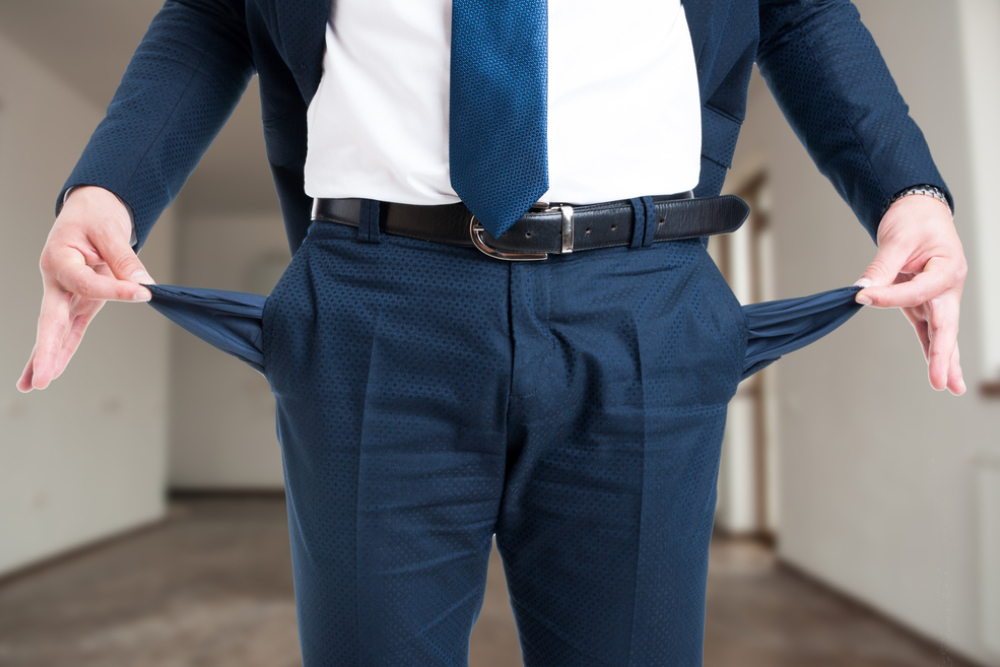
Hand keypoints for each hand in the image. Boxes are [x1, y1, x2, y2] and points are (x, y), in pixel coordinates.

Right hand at [17, 186, 153, 392]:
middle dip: (47, 349)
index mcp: (59, 258)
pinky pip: (69, 330)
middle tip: (43, 376)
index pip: (86, 283)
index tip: (144, 293)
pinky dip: (61, 351)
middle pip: (50, 319)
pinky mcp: (78, 303)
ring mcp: (65, 295)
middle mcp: (57, 281)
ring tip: (35, 385)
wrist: (89, 211)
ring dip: (47, 358)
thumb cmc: (95, 217)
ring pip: (55, 330)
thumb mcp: (110, 230)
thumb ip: (124, 259)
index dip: (113, 290)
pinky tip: (50, 373)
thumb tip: (143, 286)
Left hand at [854, 193, 966, 394]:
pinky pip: (929, 330)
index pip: (919, 290)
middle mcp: (947, 287)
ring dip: (943, 360)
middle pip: (946, 325)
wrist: (920, 214)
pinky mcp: (924, 304)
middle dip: (943, 355)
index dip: (890, 296)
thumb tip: (863, 289)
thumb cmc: (913, 222)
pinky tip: (937, 374)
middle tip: (940, 381)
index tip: (861, 296)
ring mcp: (937, 298)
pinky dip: (931, 350)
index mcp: (947, 268)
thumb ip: (882, 266)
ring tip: (949, 387)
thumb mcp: (897, 238)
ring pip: (942, 333)